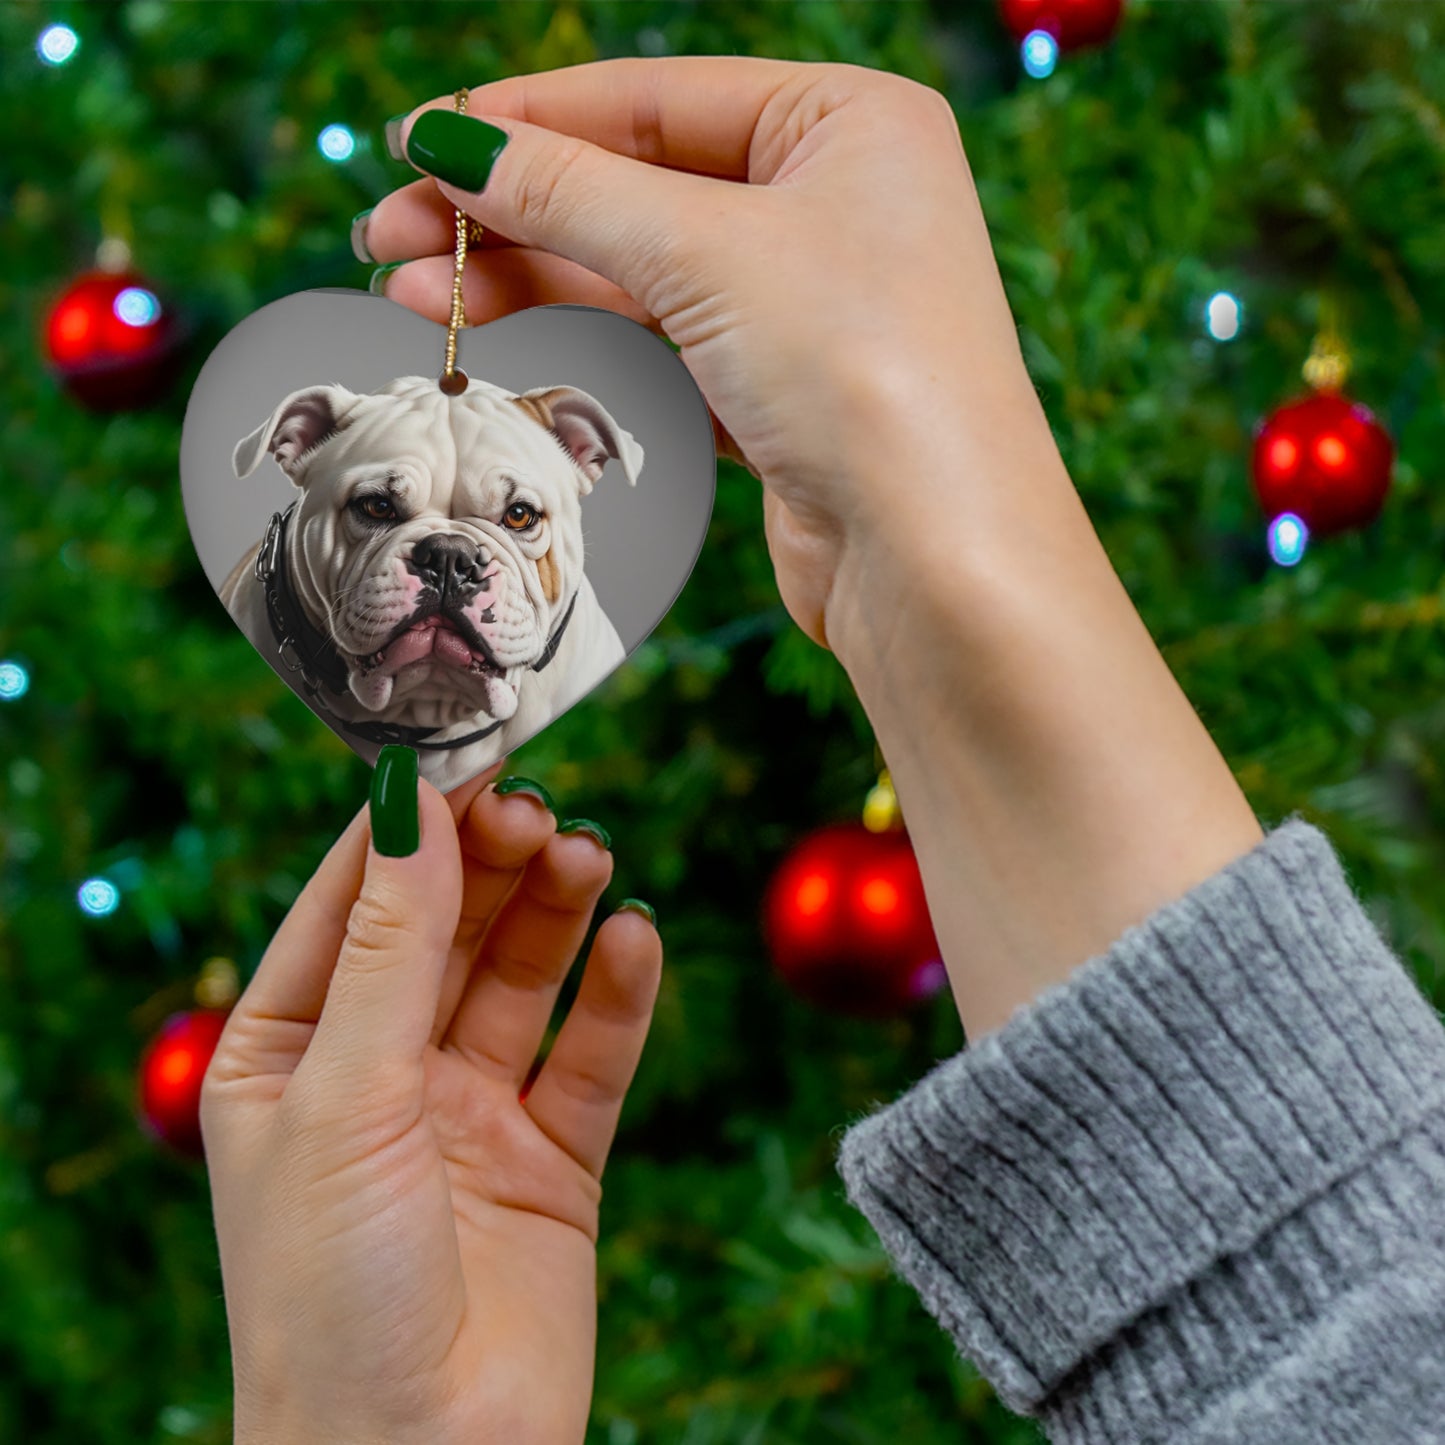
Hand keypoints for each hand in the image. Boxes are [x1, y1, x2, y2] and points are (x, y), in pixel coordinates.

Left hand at [201, 761, 661, 1444]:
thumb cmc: (330, 1294)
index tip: (463, 753)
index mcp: (288, 1054)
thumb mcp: (343, 1095)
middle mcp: (379, 1074)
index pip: (349, 905)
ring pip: (521, 978)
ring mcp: (469, 1115)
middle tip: (540, 811)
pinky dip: (617, 995)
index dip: (405, 828)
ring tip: (590, 857)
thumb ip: (389, 946)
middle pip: (446, 930)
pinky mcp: (552, 1160)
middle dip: (491, 864)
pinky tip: (635, 938)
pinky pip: (590, 1056)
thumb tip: (406, 802)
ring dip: (556, 911)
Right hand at [361, 57, 1058, 654]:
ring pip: (640, 270)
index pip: (655, 99)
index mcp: (848, 123)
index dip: (527, 119)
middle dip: (509, 210)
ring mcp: (807, 302)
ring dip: (528, 278)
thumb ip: (572, 191)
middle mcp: (834, 203)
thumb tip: (453, 142)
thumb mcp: (707, 252)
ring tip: (412, 292)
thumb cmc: (863, 374)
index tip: (418, 140)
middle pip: (636, 185)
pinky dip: (584, 340)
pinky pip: (662, 344)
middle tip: (390, 234)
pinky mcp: (780, 392)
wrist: (934, 559)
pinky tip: (502, 336)